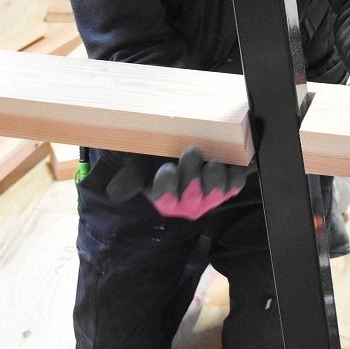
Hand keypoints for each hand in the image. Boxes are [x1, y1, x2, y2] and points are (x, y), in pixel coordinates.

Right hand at [105, 146, 249, 219]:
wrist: (189, 146)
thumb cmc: (162, 157)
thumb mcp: (143, 164)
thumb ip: (131, 176)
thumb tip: (114, 194)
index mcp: (165, 198)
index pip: (164, 197)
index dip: (167, 186)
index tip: (167, 168)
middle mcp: (189, 202)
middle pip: (192, 195)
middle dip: (192, 174)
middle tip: (191, 151)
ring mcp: (211, 195)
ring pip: (216, 191)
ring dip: (214, 176)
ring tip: (212, 162)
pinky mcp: (230, 185)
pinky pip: (235, 184)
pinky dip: (234, 173)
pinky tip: (231, 162)